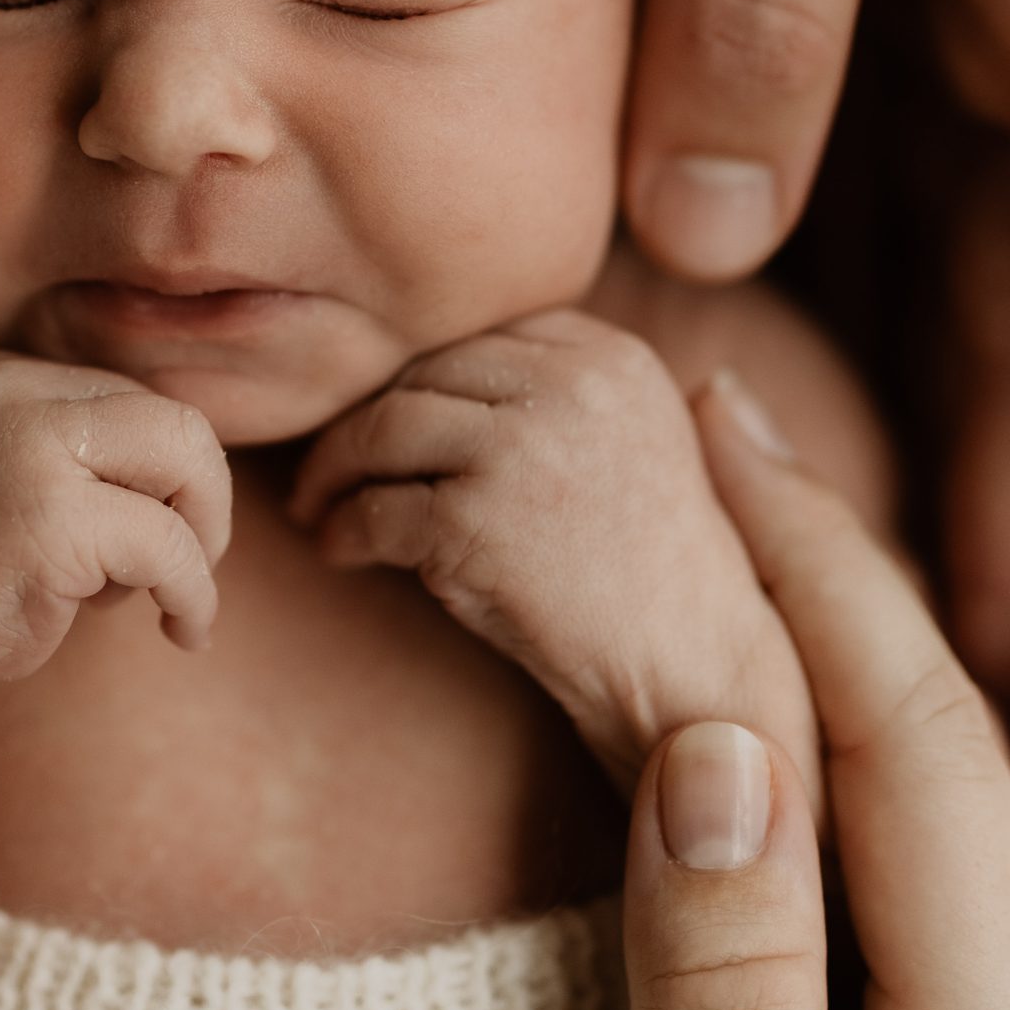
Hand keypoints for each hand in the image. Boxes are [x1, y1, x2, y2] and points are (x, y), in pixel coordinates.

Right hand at [0, 351, 231, 842]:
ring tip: (167, 603)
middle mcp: (11, 391)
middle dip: (204, 503)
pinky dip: (193, 594)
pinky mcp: (44, 517)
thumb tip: (206, 466)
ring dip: (202, 545)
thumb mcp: (24, 489)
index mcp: (4, 378)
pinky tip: (178, 633)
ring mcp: (23, 447)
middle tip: (185, 574)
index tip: (151, 546)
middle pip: (178, 421)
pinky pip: (168, 543)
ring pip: (186, 462)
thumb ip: (91, 458)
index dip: (170, 481)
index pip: (142, 403)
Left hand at [285, 309, 819, 806]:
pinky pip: (375, 509)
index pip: (486, 336)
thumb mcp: (629, 444)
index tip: (392, 414)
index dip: (428, 376)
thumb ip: (555, 393)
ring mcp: (521, 447)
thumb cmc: (649, 575)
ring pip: (383, 428)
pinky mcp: (474, 519)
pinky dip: (342, 532)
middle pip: (426, 372)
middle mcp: (571, 384)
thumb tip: (428, 376)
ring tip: (318, 506)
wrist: (692, 674)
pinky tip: (339, 552)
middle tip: (328, 465)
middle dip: (366, 418)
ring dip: (333, 470)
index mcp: (613, 357)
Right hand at [565, 375, 1009, 1009]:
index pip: (909, 762)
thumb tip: (717, 749)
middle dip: (854, 573)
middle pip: (965, 755)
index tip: (720, 443)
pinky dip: (863, 765)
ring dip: (861, 649)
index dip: (816, 579)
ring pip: (961, 811)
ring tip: (760, 531)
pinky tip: (796, 726)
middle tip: (736, 437)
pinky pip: (928, 893)